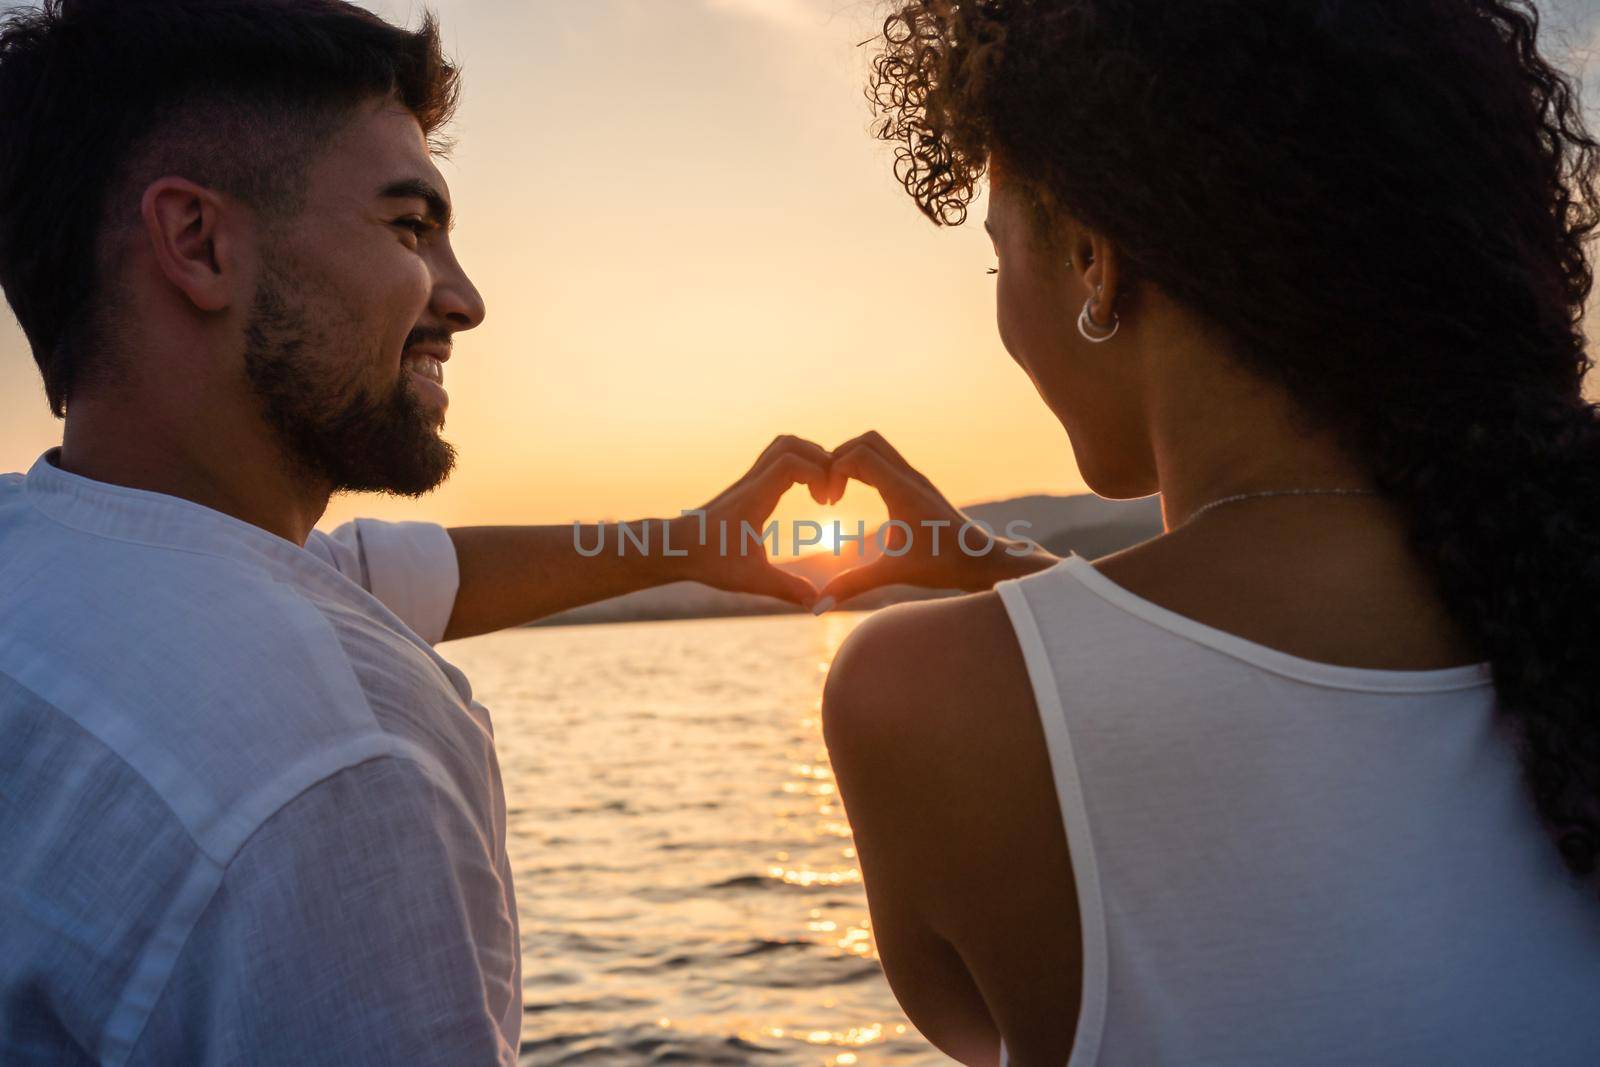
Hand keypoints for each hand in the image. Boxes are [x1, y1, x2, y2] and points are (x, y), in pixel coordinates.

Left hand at [670, 435, 834, 609]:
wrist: (676, 547)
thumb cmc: (709, 562)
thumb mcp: (751, 579)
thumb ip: (787, 589)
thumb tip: (818, 604)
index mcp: (755, 497)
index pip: (791, 462)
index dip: (818, 474)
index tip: (826, 502)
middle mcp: (753, 481)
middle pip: (791, 443)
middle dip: (820, 460)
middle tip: (829, 493)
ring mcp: (749, 479)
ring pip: (783, 445)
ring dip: (810, 458)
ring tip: (821, 491)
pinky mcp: (748, 485)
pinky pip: (778, 457)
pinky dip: (799, 464)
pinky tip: (806, 494)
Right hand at [817, 431, 1055, 607]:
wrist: (982, 559)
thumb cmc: (944, 565)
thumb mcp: (894, 573)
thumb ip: (853, 585)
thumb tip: (817, 607)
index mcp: (903, 491)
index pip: (859, 454)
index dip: (834, 470)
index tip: (829, 502)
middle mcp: (909, 476)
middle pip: (866, 440)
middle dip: (839, 457)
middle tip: (828, 490)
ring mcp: (914, 477)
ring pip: (876, 445)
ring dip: (850, 460)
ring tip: (836, 491)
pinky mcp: (916, 484)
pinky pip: (884, 459)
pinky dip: (862, 466)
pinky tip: (853, 493)